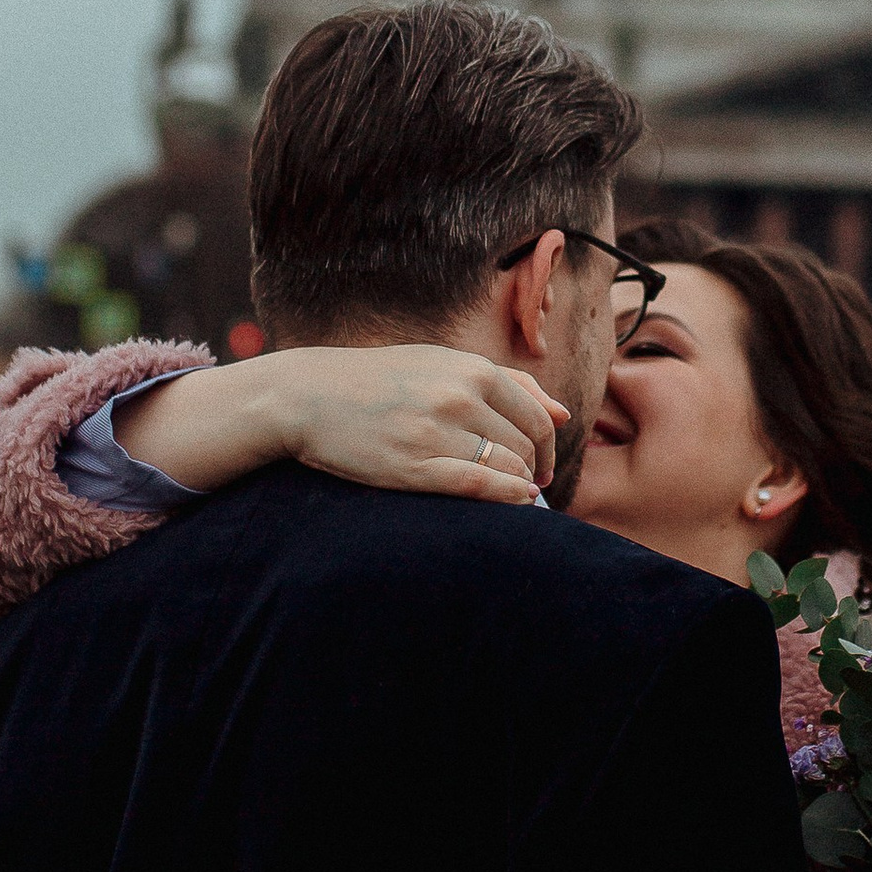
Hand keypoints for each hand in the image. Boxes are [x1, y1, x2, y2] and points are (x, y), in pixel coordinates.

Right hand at [107, 346, 567, 503]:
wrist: (308, 396)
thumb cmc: (381, 381)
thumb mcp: (443, 365)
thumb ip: (507, 384)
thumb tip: (562, 413)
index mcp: (473, 369)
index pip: (539, 417)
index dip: (546, 449)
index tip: (536, 469)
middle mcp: (461, 396)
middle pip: (526, 446)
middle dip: (530, 471)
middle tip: (520, 489)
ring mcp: (438, 431)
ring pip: (508, 469)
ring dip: (514, 489)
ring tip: (501, 498)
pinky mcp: (415, 466)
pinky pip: (481, 487)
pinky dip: (503, 500)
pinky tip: (503, 505)